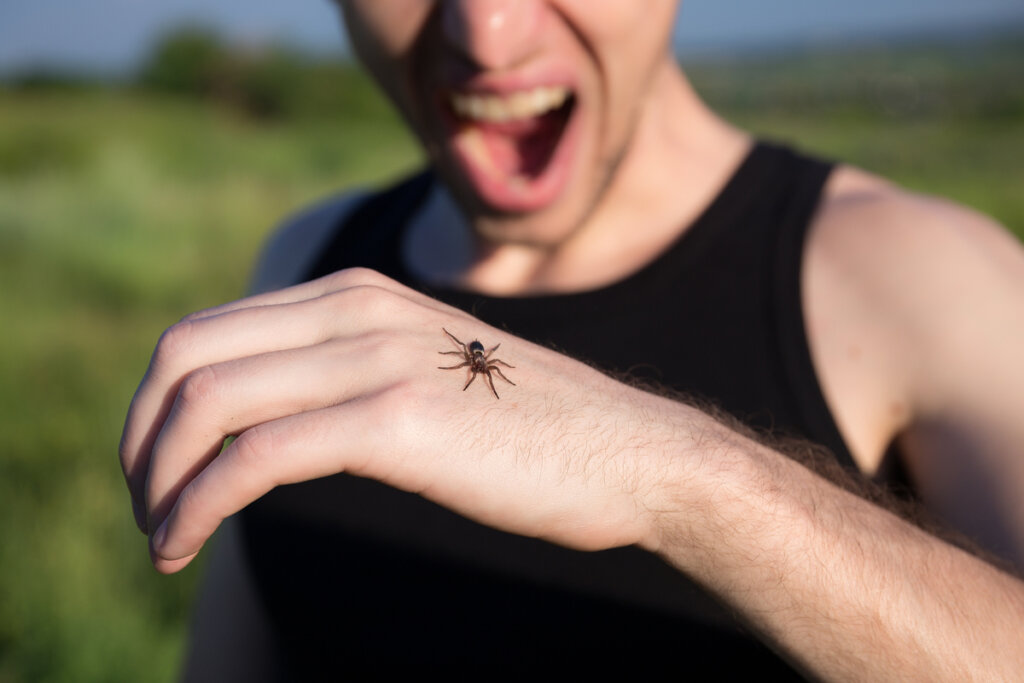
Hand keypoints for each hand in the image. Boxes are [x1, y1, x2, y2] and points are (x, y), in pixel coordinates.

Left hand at [119, 268, 689, 572]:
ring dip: (159, 477)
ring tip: (162, 538)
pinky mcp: (399, 421)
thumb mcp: (425, 372)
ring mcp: (378, 358)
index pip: (206, 330)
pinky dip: (199, 503)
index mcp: (356, 293)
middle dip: (140, 437)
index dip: (157, 404)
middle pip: (186, 355)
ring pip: (207, 402)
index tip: (159, 470)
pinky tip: (187, 543)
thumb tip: (281, 413)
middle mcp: (356, 308)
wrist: (632, 452)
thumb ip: (354, 370)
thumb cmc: (531, 429)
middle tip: (146, 504)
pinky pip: (256, 458)